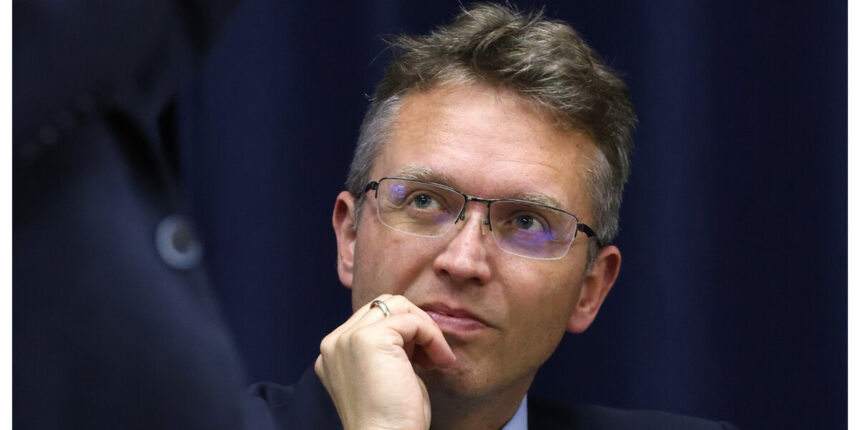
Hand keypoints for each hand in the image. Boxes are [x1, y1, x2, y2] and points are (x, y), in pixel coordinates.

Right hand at [315, 294, 455, 429]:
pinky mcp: (367, 339)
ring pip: (396, 305)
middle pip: (382, 305)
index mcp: (334, 352)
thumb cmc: (393, 421)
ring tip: (437, 357)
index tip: (423, 360)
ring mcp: (347, 339)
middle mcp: (334, 342)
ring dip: (424, 327)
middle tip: (432, 356)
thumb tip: (413, 327)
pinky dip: (432, 336)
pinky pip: (410, 320)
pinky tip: (440, 361)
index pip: (372, 318)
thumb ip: (390, 349)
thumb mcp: (386, 376)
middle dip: (414, 325)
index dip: (404, 333)